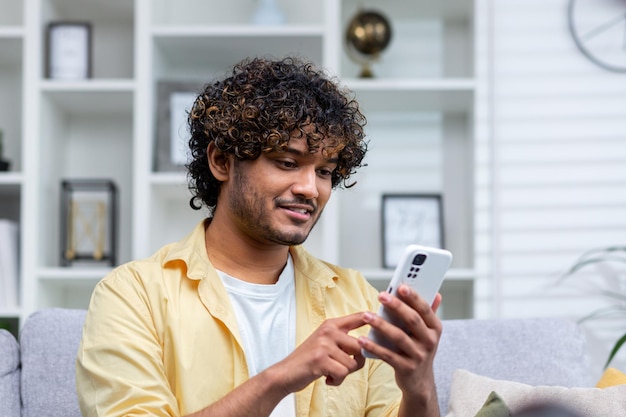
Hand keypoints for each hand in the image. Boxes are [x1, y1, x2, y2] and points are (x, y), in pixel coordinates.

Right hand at [270, 313, 366, 394]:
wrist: (285, 373)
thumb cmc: (308, 360)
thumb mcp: (324, 342)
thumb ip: (342, 340)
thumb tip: (367, 345)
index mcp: (331, 325)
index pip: (358, 317)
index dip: (373, 318)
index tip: (383, 318)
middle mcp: (328, 331)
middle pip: (361, 345)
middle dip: (357, 361)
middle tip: (344, 367)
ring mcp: (324, 344)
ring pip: (353, 363)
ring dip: (344, 374)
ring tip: (331, 373)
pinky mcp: (321, 359)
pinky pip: (342, 373)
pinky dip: (337, 381)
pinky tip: (327, 378)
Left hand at [358, 285, 441, 411]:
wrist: (420, 382)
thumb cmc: (420, 350)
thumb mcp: (428, 333)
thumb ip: (429, 313)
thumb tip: (435, 293)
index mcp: (435, 329)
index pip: (425, 309)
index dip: (414, 297)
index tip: (400, 286)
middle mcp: (429, 341)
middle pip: (412, 320)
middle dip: (396, 306)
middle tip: (381, 295)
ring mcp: (419, 356)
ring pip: (399, 337)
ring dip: (381, 325)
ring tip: (366, 315)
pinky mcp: (406, 368)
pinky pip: (388, 355)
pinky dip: (374, 347)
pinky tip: (362, 339)